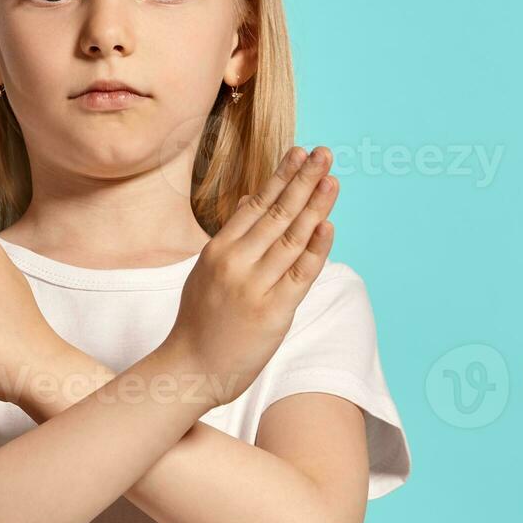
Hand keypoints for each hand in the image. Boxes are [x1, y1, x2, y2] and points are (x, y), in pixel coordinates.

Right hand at [165, 145, 339, 408]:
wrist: (190, 369)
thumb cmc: (200, 323)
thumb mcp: (206, 272)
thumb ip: (231, 238)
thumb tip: (254, 199)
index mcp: (217, 251)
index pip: (255, 205)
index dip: (279, 177)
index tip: (298, 153)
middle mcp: (236, 264)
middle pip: (277, 214)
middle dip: (303, 181)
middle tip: (324, 154)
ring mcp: (254, 287)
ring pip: (292, 239)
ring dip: (315, 206)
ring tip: (332, 179)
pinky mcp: (273, 312)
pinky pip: (300, 275)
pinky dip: (315, 249)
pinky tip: (327, 226)